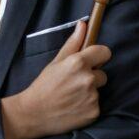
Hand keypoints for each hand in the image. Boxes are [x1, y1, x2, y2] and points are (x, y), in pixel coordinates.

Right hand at [0, 19, 110, 138]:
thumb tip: (83, 24)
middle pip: (103, 74)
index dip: (99, 56)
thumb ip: (73, 43)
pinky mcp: (94, 112)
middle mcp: (88, 78)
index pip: (105, 52)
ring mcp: (92, 97)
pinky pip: (96, 105)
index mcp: (78, 62)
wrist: (33, 113)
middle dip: (92, 77)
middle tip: (73, 84)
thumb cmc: (43, 86)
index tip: (92, 62)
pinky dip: (88, 106)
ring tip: (72, 96)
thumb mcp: (56, 62)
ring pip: (98, 90)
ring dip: (89, 92)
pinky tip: (74, 107)